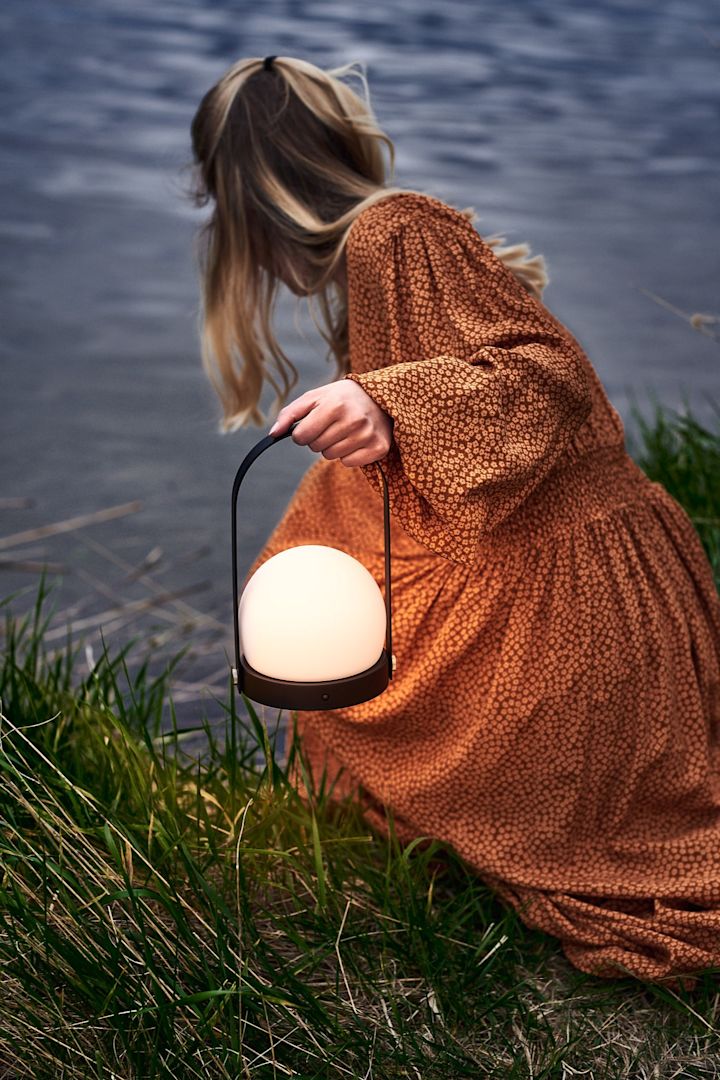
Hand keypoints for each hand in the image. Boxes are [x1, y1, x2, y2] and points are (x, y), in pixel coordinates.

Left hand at [267, 378, 393, 466]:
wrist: (378, 398)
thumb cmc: (340, 398)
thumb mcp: (314, 398)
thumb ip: (290, 414)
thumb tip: (273, 434)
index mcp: (335, 405)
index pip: (301, 436)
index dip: (302, 432)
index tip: (312, 424)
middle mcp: (353, 420)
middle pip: (316, 447)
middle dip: (318, 438)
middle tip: (331, 425)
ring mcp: (367, 435)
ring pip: (331, 456)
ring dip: (332, 447)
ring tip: (344, 431)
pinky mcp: (378, 447)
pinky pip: (348, 463)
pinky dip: (348, 454)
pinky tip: (355, 440)